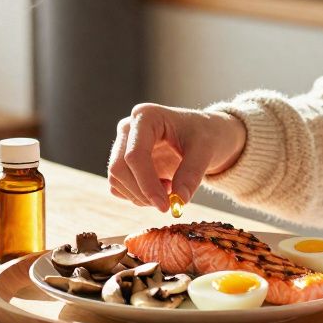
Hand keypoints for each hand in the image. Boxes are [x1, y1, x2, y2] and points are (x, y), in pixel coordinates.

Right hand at [107, 103, 247, 211]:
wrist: (204, 135)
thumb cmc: (206, 135)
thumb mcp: (206, 150)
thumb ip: (192, 174)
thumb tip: (179, 201)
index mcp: (146, 116)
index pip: (134, 155)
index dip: (146, 184)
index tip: (165, 206)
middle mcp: (128, 128)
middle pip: (119, 168)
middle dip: (142, 193)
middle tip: (168, 204)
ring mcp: (122, 145)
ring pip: (116, 181)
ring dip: (141, 196)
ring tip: (171, 188)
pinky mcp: (123, 162)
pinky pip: (119, 187)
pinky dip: (138, 196)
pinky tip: (161, 187)